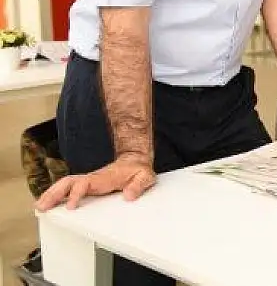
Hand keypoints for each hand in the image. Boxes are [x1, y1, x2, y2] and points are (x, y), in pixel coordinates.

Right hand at [35, 155, 155, 210]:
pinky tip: (48, 202)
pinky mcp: (87, 185)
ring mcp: (88, 181)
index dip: (76, 195)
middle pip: (68, 183)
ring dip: (51, 194)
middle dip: (54, 194)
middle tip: (42, 206)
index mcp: (104, 178)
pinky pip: (69, 188)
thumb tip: (129, 196)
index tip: (69, 206)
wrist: (136, 161)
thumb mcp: (144, 177)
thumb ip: (138, 185)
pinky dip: (56, 194)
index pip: (84, 184)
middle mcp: (93, 178)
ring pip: (65, 184)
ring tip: (39, 206)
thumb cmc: (138, 170)